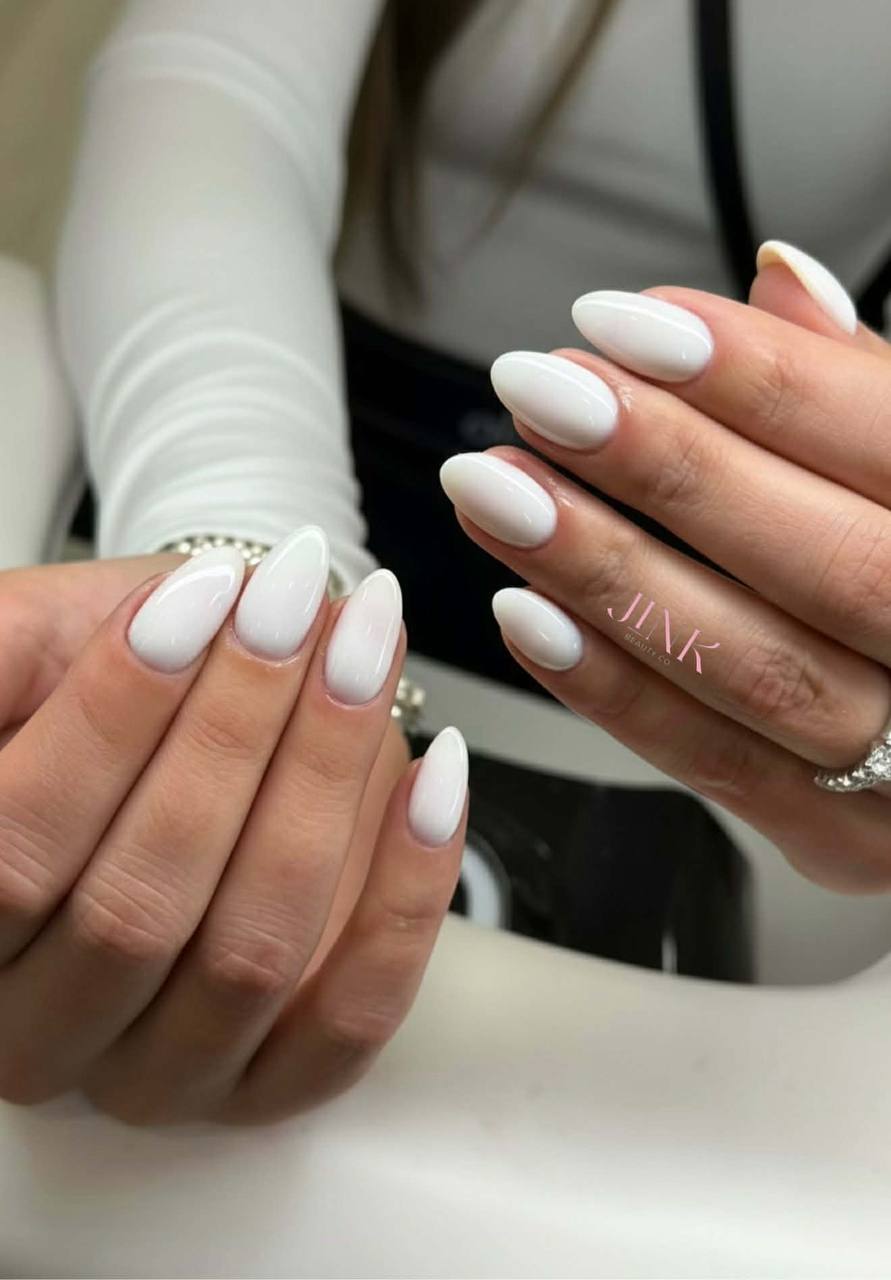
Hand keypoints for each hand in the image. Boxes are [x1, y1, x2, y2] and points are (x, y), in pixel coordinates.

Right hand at [0, 535, 467, 1123]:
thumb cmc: (116, 679)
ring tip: (361, 649)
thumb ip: (6, 658)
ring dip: (323, 783)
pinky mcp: (276, 1083)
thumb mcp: (36, 646)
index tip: (197, 598)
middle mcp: (45, 1029)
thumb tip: (36, 655)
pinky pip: (352, 1017)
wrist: (202, 719)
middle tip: (291, 605)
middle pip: (137, 910)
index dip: (111, 718)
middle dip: (233, 735)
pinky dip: (408, 892)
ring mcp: (163, 1072)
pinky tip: (438, 771)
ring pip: (251, 956)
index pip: (18, 849)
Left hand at [441, 242, 890, 891]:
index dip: (752, 380)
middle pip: (826, 562)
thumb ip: (860, 390)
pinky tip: (525, 612)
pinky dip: (611, 688)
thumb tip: (777, 277)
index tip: (620, 324)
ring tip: (499, 491)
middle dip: (667, 471)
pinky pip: (716, 765)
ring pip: (755, 669)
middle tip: (538, 392)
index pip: (885, 443)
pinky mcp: (840, 836)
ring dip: (608, 574)